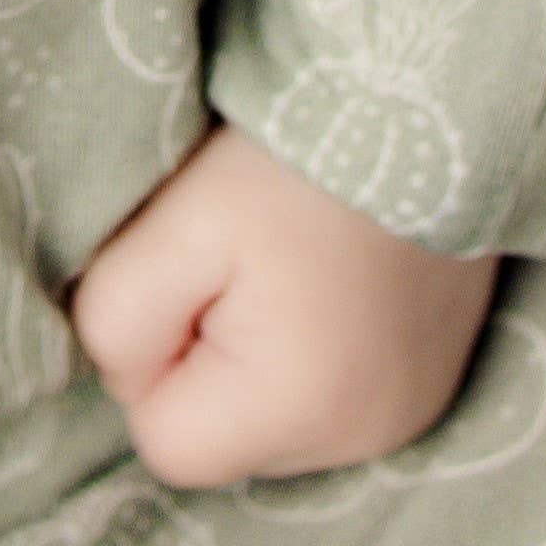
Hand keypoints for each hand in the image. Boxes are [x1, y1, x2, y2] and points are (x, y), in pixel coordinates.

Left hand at [68, 117, 500, 487]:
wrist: (419, 99)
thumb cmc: (286, 160)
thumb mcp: (171, 228)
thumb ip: (116, 321)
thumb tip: (124, 373)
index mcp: (298, 413)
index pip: (166, 446)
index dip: (153, 358)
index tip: (187, 276)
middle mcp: (363, 440)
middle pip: (223, 438)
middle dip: (204, 361)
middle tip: (238, 262)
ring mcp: (406, 419)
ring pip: (270, 421)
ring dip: (254, 359)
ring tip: (285, 265)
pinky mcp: (428, 388)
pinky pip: (327, 402)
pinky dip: (308, 354)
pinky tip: (325, 281)